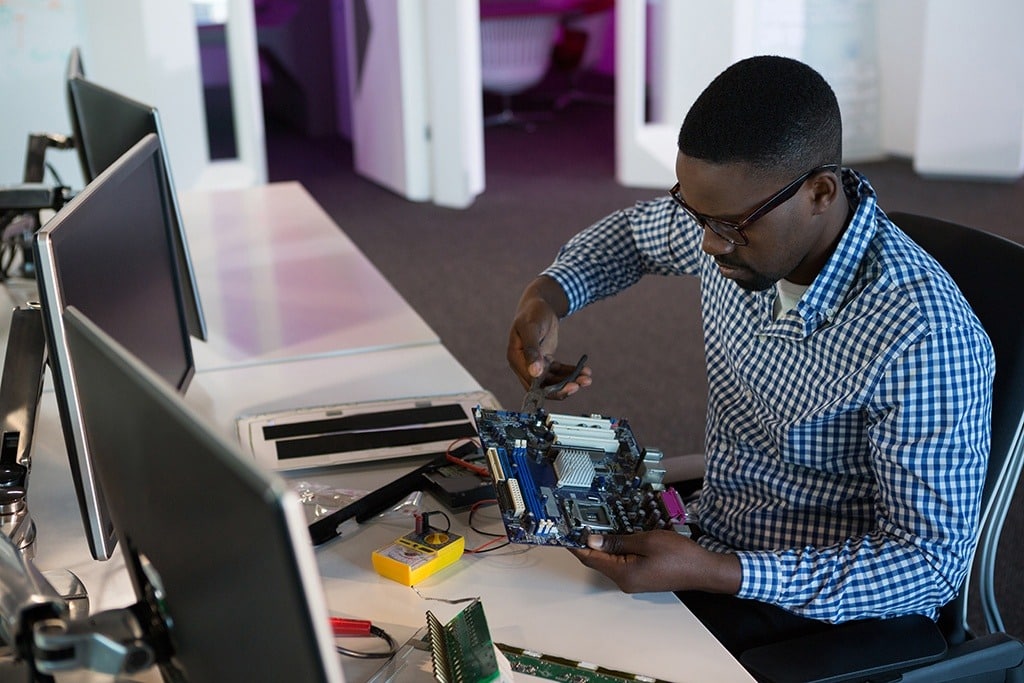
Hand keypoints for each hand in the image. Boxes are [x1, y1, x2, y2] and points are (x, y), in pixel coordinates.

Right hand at [507, 277, 591, 397]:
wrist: (540, 303)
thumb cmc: (533, 313)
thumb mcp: (531, 329)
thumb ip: (532, 351)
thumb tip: (535, 373)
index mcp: (516, 358)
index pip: (531, 382)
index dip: (550, 388)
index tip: (571, 386)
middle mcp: (523, 364)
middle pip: (542, 386)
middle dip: (562, 388)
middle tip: (580, 384)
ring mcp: (535, 364)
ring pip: (552, 381)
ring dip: (570, 381)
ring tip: (587, 379)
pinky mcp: (546, 361)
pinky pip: (559, 372)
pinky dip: (571, 373)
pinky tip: (585, 371)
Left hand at [569, 530, 740, 594]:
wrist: (704, 570)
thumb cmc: (680, 556)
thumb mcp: (646, 541)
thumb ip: (617, 541)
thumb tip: (593, 541)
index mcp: (624, 574)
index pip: (590, 559)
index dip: (575, 545)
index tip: (565, 533)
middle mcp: (625, 581)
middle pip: (598, 561)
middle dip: (587, 543)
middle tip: (579, 524)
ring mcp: (634, 580)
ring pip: (610, 561)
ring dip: (603, 545)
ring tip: (596, 527)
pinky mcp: (641, 576)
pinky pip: (622, 562)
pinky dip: (616, 549)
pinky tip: (617, 536)